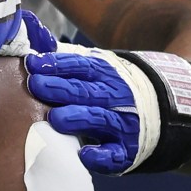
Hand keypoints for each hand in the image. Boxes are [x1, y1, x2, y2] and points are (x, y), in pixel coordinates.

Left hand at [22, 45, 150, 174]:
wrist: (158, 109)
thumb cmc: (108, 88)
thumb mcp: (92, 67)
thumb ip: (61, 56)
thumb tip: (32, 33)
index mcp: (103, 74)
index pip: (79, 66)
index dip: (57, 64)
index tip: (33, 63)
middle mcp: (113, 97)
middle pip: (84, 91)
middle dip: (60, 88)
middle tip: (36, 85)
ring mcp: (120, 123)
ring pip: (98, 120)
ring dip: (77, 119)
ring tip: (55, 118)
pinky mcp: (125, 150)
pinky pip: (114, 155)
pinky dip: (101, 156)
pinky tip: (84, 155)